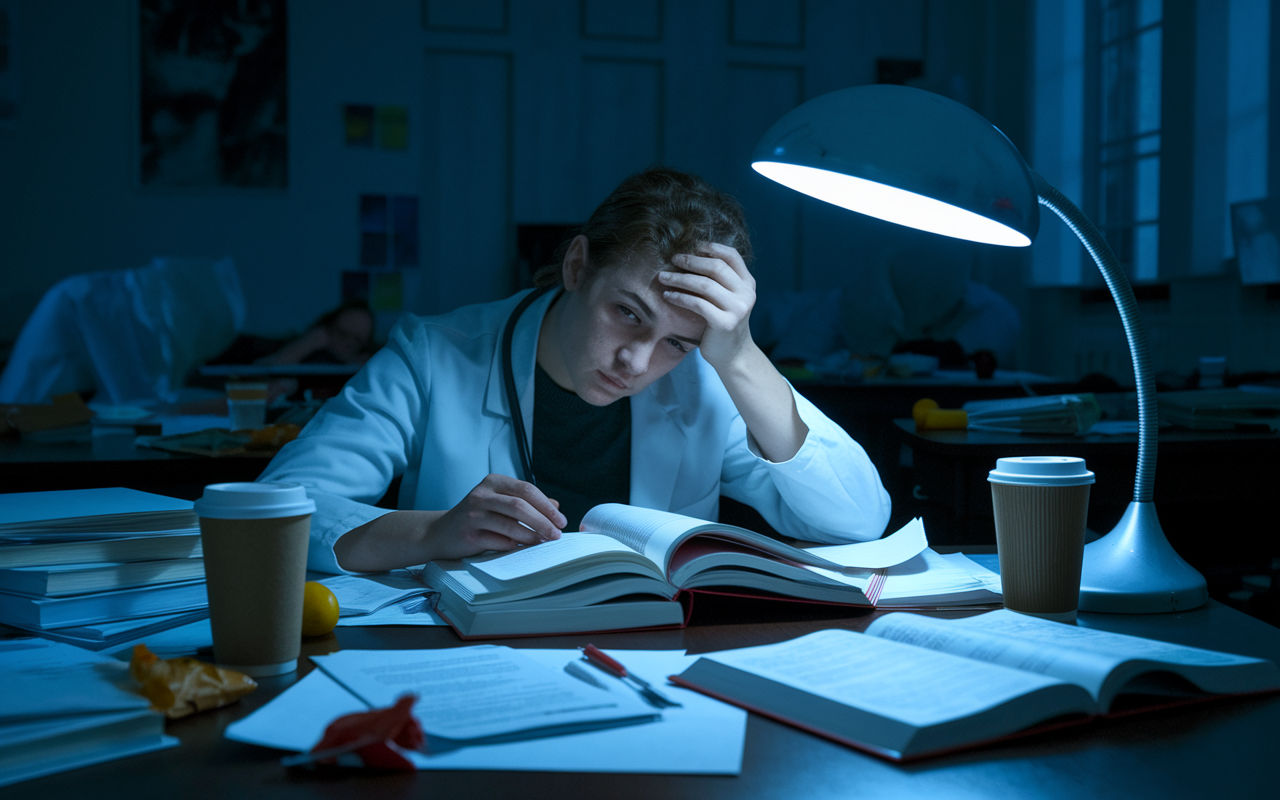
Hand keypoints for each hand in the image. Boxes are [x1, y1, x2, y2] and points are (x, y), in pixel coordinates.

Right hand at [424, 474, 565, 560]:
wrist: (441, 533)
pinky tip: (522, 549)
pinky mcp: (468, 534)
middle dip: (543, 521)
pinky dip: (513, 546)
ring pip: (510, 524)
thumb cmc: (478, 517)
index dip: (547, 506)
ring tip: (542, 542)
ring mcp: (473, 514)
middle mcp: (482, 494)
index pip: (527, 489)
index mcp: (494, 482)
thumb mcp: (501, 503)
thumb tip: (556, 506)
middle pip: (520, 506)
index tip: (561, 520)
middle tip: (556, 535)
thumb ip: (526, 502)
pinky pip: (498, 541)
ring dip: (531, 536)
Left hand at [657, 242, 756, 369]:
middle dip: (691, 261)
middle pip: (716, 267)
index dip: (711, 247)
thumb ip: (718, 281)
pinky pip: (698, 304)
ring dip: (680, 279)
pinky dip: (680, 297)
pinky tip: (668, 296)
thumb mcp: (727, 299)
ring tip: (663, 277)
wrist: (732, 355)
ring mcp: (737, 309)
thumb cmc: (723, 323)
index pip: (732, 256)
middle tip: (672, 260)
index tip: (692, 245)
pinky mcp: (725, 323)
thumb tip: (689, 256)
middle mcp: (746, 294)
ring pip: (704, 285)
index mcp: (747, 284)